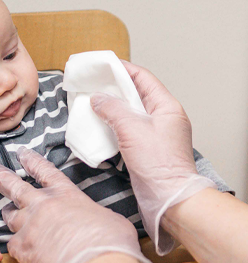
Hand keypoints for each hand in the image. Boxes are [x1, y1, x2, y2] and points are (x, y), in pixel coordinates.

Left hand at [0, 147, 151, 262]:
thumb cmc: (109, 240)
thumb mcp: (108, 218)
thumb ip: (93, 215)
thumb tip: (96, 222)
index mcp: (64, 193)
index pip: (43, 170)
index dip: (31, 160)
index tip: (20, 153)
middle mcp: (42, 204)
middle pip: (13, 185)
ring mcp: (29, 224)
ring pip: (9, 215)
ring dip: (9, 214)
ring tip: (8, 215)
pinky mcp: (22, 247)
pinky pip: (12, 243)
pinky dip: (17, 245)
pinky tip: (24, 250)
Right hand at [91, 61, 215, 254]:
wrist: (168, 197)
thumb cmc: (158, 163)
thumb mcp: (132, 129)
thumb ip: (113, 109)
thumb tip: (98, 98)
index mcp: (166, 107)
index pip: (143, 79)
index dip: (124, 69)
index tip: (105, 65)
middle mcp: (163, 117)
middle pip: (136, 94)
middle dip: (115, 88)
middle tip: (94, 84)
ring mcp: (155, 133)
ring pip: (131, 112)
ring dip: (113, 106)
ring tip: (93, 101)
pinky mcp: (146, 147)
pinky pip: (128, 128)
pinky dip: (114, 123)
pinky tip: (100, 123)